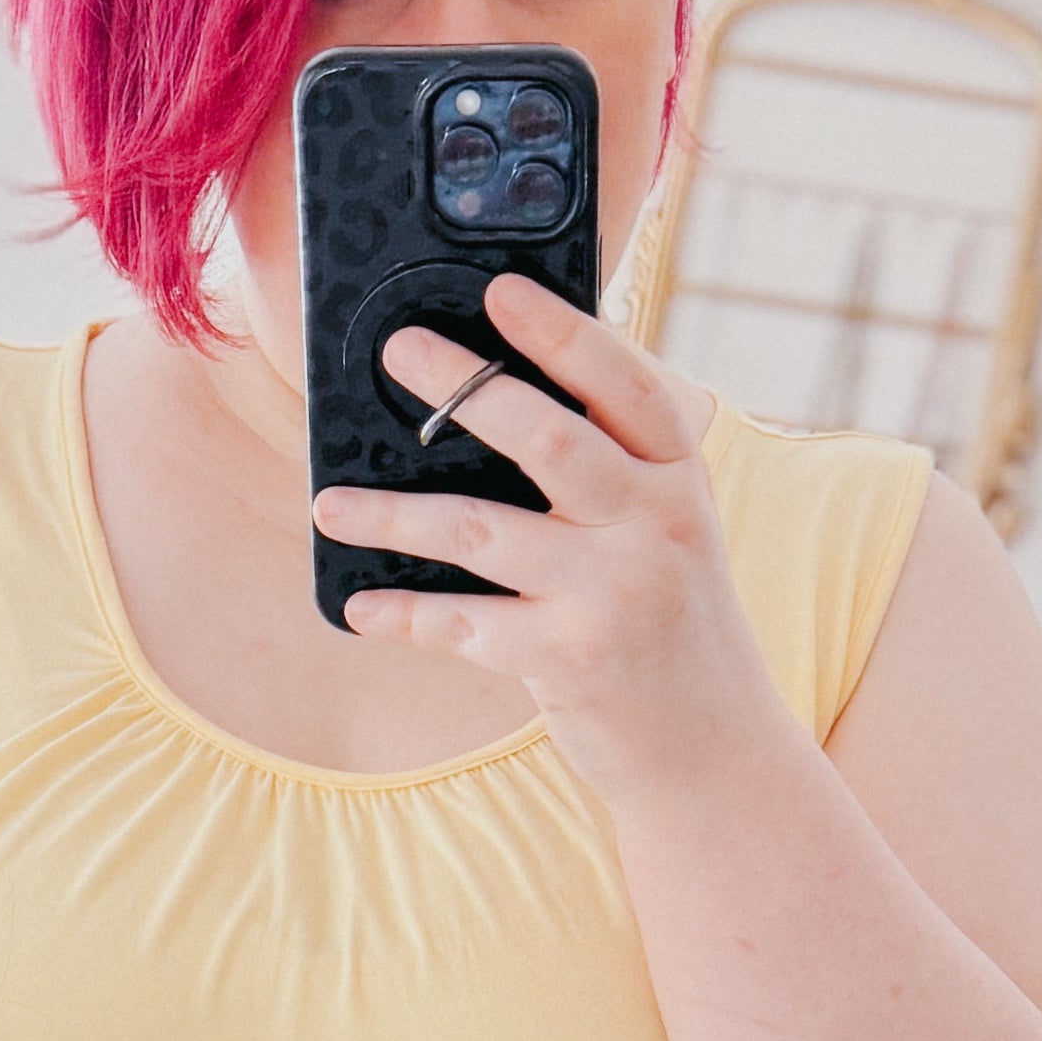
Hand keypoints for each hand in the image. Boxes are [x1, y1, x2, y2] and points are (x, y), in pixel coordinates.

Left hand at [313, 271, 777, 807]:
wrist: (714, 749)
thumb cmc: (668, 622)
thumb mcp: (666, 530)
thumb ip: (612, 468)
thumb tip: (495, 397)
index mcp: (681, 475)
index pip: (625, 383)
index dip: (563, 332)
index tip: (500, 291)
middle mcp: (656, 523)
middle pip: (547, 438)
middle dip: (463, 388)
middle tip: (394, 352)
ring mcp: (614, 592)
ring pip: (480, 530)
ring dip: (392, 513)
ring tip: (327, 503)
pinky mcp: (572, 659)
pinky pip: (463, 624)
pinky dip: (404, 614)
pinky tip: (360, 604)